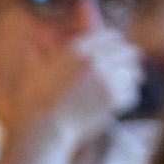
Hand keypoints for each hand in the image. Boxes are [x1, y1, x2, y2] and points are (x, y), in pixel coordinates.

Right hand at [0, 27, 142, 151]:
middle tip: (127, 65)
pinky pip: (131, 92)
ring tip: (125, 81)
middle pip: (128, 51)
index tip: (117, 49)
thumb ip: (37, 52)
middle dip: (127, 58)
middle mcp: (96, 60)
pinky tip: (118, 99)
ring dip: (130, 76)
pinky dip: (126, 96)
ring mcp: (107, 79)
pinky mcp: (114, 99)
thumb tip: (30, 40)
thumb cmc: (33, 101)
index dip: (116, 43)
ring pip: (134, 71)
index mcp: (77, 48)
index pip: (112, 36)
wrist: (42, 127)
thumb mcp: (34, 70)